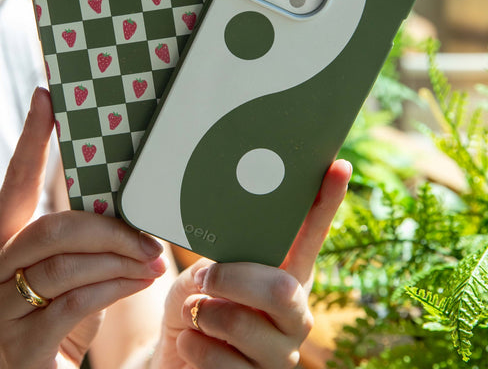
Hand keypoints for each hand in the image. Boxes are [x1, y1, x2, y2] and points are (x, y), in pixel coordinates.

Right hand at [0, 88, 166, 368]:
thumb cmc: (58, 313)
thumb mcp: (69, 269)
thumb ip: (82, 236)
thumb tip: (126, 200)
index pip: (16, 180)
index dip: (32, 137)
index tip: (46, 95)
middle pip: (54, 226)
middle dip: (109, 228)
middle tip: (148, 235)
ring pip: (69, 262)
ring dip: (120, 259)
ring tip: (152, 259)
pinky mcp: (16, 343)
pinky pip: (78, 299)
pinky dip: (117, 286)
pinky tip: (141, 281)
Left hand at [152, 159, 351, 368]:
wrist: (175, 352)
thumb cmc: (197, 303)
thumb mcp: (206, 273)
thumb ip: (225, 259)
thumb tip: (223, 253)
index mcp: (286, 275)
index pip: (311, 235)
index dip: (326, 201)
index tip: (338, 164)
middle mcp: (294, 313)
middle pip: (281, 290)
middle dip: (232, 279)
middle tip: (205, 276)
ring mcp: (281, 353)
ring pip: (242, 325)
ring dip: (203, 313)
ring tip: (194, 311)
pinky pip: (219, 362)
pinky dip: (192, 345)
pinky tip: (191, 342)